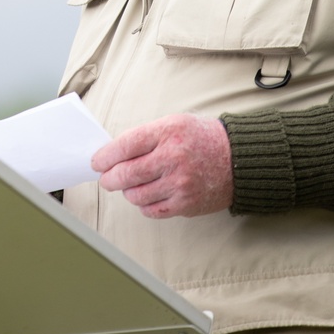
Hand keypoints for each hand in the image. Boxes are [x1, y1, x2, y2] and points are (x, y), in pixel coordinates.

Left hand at [91, 114, 233, 217]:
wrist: (237, 159)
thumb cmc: (202, 138)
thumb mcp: (174, 123)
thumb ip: (146, 137)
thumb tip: (114, 154)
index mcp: (169, 132)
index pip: (126, 145)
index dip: (105, 156)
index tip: (97, 162)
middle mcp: (173, 157)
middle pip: (126, 174)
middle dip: (109, 178)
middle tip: (106, 178)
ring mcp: (180, 183)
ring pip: (136, 195)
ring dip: (128, 192)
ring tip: (132, 185)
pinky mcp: (185, 204)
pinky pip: (151, 210)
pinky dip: (144, 205)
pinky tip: (148, 195)